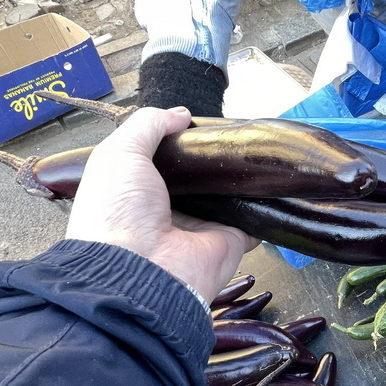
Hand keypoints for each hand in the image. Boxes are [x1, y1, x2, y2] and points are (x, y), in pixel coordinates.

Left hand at [66, 107, 256, 301]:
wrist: (140, 270)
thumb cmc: (117, 214)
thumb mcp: (119, 154)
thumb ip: (148, 125)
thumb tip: (181, 116)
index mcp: (136, 193)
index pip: (161, 162)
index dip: (175, 142)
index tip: (191, 125)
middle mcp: (167, 210)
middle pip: (197, 176)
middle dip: (210, 157)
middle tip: (226, 134)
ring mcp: (200, 226)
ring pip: (226, 194)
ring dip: (238, 177)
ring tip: (250, 149)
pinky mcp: (228, 240)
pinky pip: (252, 218)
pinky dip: (263, 204)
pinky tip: (269, 182)